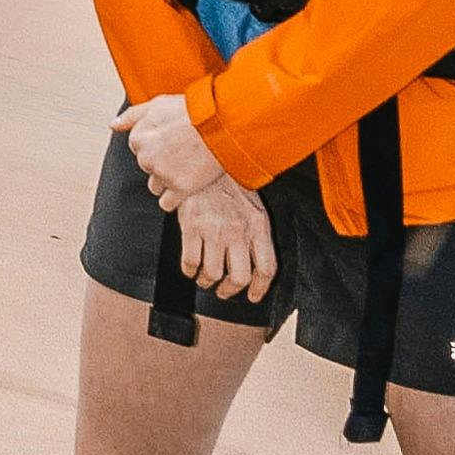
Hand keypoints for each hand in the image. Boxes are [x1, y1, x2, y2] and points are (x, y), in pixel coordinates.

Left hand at [112, 91, 229, 208]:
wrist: (222, 124)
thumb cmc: (193, 111)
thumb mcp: (158, 104)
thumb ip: (132, 116)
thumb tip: (113, 125)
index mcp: (138, 138)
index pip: (137, 146)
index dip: (155, 142)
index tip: (170, 138)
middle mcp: (146, 158)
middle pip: (147, 166)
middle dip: (160, 161)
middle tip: (181, 151)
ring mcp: (163, 175)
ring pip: (155, 186)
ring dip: (166, 180)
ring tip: (186, 167)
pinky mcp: (180, 189)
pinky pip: (166, 203)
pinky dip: (173, 198)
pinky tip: (184, 187)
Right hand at [170, 175, 278, 301]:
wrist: (206, 157)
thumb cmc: (229, 183)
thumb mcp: (253, 206)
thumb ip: (256, 233)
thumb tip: (255, 261)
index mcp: (258, 226)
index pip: (266, 268)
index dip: (260, 288)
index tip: (253, 296)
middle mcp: (238, 231)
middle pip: (239, 277)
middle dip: (230, 290)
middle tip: (223, 291)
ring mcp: (214, 229)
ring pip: (213, 273)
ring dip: (206, 281)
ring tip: (204, 278)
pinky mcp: (191, 226)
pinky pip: (190, 261)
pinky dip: (189, 270)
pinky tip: (189, 267)